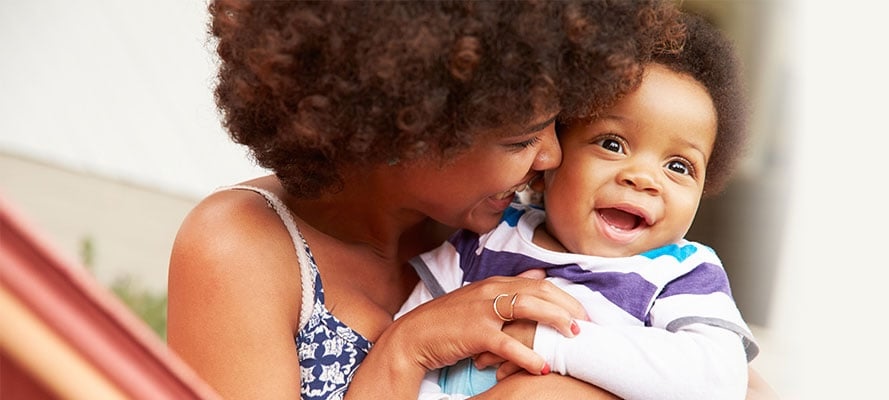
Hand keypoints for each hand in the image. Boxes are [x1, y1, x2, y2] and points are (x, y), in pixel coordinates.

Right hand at [387, 275, 586, 375]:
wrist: (413, 337)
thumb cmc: (446, 322)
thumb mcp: (478, 298)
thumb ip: (508, 287)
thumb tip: (538, 275)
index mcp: (493, 284)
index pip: (538, 284)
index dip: (564, 296)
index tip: (582, 311)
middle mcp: (490, 292)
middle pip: (539, 291)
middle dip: (568, 306)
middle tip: (587, 323)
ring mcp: (483, 311)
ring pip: (528, 308)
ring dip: (555, 320)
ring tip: (574, 335)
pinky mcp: (475, 333)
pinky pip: (508, 343)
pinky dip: (528, 356)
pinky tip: (543, 367)